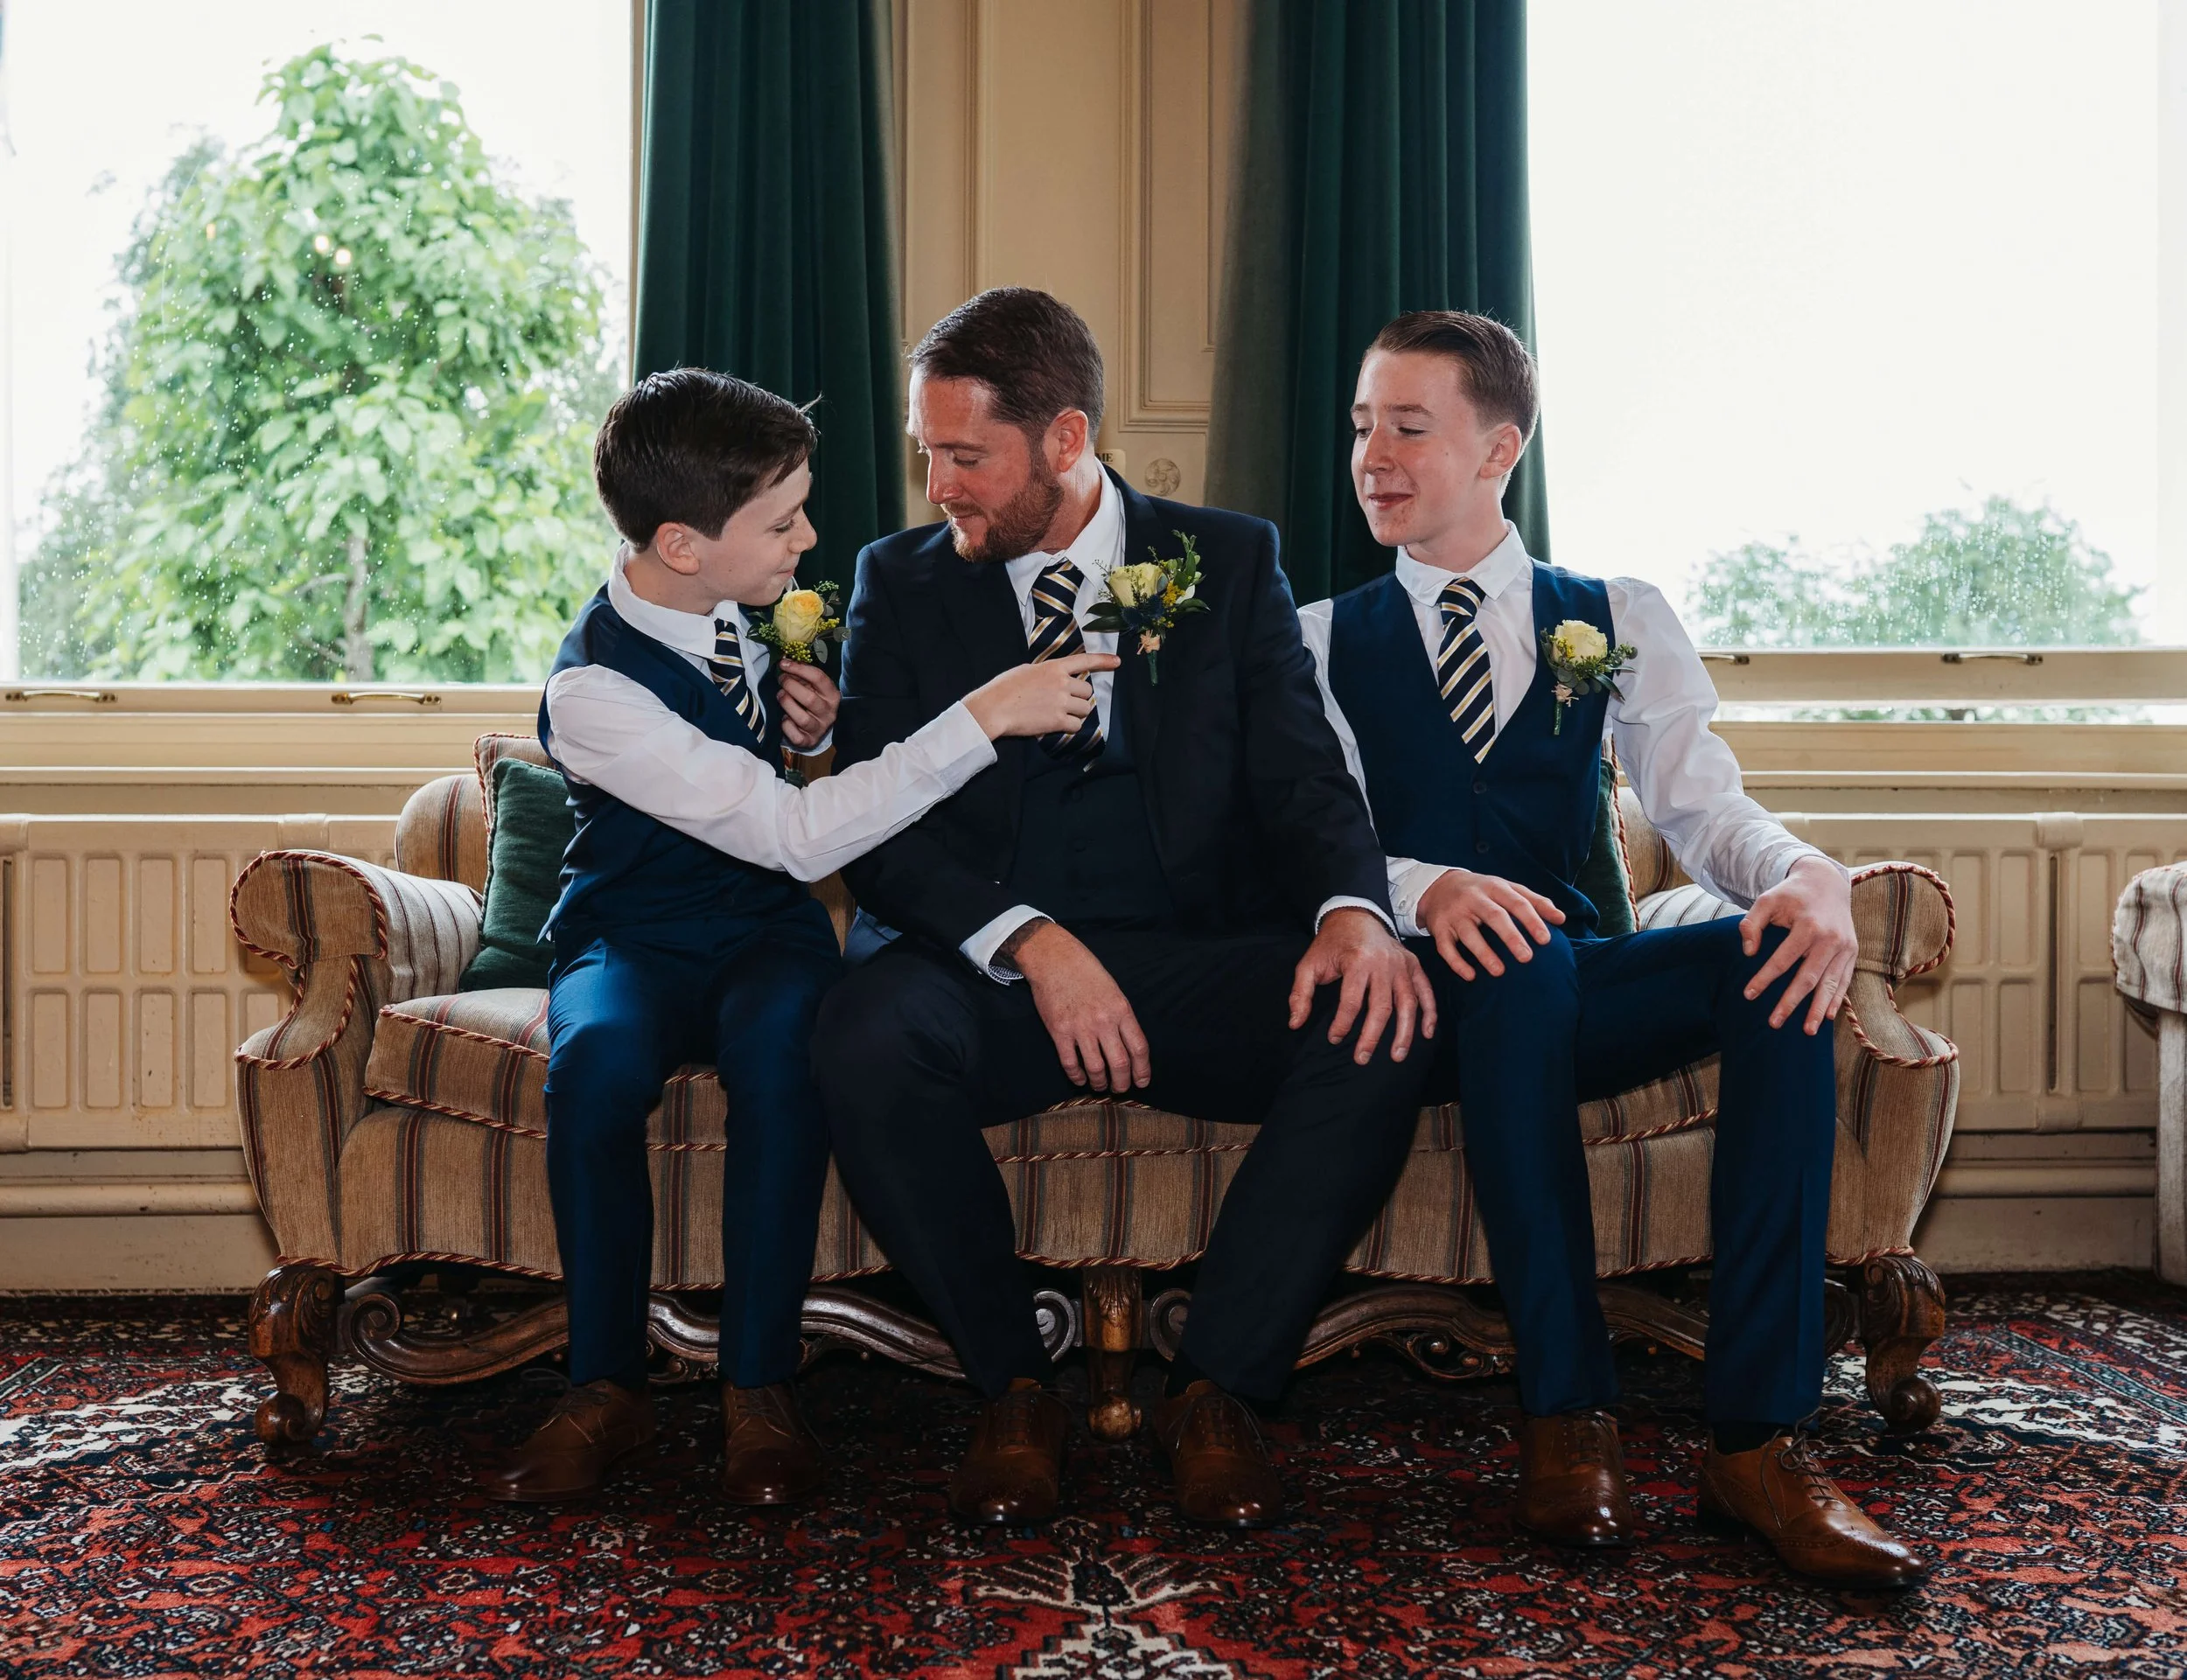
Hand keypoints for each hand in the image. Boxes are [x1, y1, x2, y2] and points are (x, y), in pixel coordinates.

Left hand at [776, 660, 838, 749]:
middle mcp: (829, 712)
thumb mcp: (811, 687)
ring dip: (787, 704)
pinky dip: (786, 726)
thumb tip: (785, 662)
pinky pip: (795, 735)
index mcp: (832, 695)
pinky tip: (784, 718)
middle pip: (809, 698)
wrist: (815, 727)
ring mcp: (820, 728)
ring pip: (802, 718)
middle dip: (790, 686)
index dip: (799, 669)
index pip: (818, 678)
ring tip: (780, 696)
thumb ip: (802, 676)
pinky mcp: (809, 741)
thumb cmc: (811, 700)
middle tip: (781, 680)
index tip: (783, 664)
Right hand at [962, 652, 1120, 739]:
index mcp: (1054, 667)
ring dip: (1077, 713)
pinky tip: (1059, 725)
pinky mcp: (1058, 721)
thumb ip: (1046, 673)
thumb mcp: (1027, 671)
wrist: (994, 708)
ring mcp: (1061, 702)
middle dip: (1080, 697)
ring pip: (1085, 709)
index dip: (1103, 661)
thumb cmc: (1004, 688)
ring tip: (1061, 714)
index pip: (1084, 661)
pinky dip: (1071, 727)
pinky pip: (1077, 725)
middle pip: (1087, 691)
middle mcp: (1062, 683)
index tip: (1117, 662)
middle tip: (1066, 702)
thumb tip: (1054, 679)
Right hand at [1010, 920, 1151, 1092]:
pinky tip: (1079, 1079)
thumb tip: (1128, 1046)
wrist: (1055, 959)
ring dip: (1100, 1083)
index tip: (1142, 1081)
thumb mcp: (1113, 991)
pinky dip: (1076, 1076)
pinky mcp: (1059, 1031)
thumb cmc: (1086, 973)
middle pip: (1120, 1064)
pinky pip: (1070, 1063)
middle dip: (1122, 1083)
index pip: (1139, 1048)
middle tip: (1120, 1089)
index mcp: (1121, 1010)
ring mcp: (1080, 1027)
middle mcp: (1103, 1021)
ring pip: (1096, 1068)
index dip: (1143, 1070)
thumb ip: (1122, 1017)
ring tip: (1100, 1085)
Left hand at [1286, 907, 1436, 1064]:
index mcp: (1357, 961)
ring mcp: (1402, 964)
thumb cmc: (1330, 944)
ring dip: (1404, 1032)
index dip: (1342, 1024)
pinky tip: (1427, 1033)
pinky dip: (1430, 1012)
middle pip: (1381, 1007)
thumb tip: (1295, 1024)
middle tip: (1362, 1059)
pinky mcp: (1413, 964)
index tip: (1334, 1039)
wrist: (1355, 915)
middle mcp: (1384, 963)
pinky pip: (1426, 991)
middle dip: (1372, 1037)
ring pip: (1408, 1003)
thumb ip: (1300, 994)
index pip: (1352, 1001)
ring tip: (1397, 1056)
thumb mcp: (1309, 965)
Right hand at [1416, 868, 1564, 980]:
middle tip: (1527, 958)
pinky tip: (1471, 976)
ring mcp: (1454, 913)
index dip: (1532, 920)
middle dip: (1511, 937)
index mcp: (1494, 887)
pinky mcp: (1438, 927)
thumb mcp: (1507, 888)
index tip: (1546, 940)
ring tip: (1500, 972)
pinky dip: (1457, 962)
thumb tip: (1561, 919)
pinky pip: (1445, 947)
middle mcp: (1473, 898)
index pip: (1516, 902)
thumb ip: (1535, 901)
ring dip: (1483, 953)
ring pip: (1468, 933)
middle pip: (1494, 916)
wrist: (1439, 886)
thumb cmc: (1482, 891)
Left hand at [1738, 854, 1856, 1033]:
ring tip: (1808, 1030)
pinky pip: (1845, 980)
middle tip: (1774, 1023)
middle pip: (1809, 978)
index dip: (1764, 978)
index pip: (1783, 960)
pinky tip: (1829, 1016)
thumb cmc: (1791, 893)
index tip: (1748, 994)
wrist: (1826, 882)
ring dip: (1819, 1009)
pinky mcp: (1853, 952)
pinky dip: (1837, 999)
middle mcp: (1830, 939)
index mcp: (1809, 926)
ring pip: (1830, 984)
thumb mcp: (1766, 900)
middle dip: (1791, 1002)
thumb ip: (1752, 923)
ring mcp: (1845, 947)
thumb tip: (1748, 952)